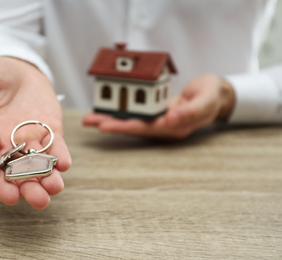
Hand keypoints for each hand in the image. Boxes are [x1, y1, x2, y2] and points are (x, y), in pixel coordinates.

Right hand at [0, 55, 71, 208]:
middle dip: (27, 187)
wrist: (13, 66)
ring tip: (54, 188)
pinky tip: (65, 164)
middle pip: (16, 172)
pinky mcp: (49, 130)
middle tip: (38, 200)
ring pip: (38, 165)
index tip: (8, 196)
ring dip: (47, 178)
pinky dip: (61, 156)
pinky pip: (56, 146)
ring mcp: (29, 138)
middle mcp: (6, 143)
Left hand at [83, 74, 234, 138]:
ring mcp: (158, 119)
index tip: (105, 126)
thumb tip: (171, 119)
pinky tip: (107, 107)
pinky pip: (136, 111)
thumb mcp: (206, 100)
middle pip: (133, 127)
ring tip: (90, 117)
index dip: (125, 127)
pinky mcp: (155, 111)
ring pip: (131, 120)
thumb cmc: (212, 96)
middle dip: (111, 124)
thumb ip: (190, 111)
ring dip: (111, 118)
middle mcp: (163, 126)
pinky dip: (121, 110)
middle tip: (89, 121)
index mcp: (175, 127)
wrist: (215, 94)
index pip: (146, 128)